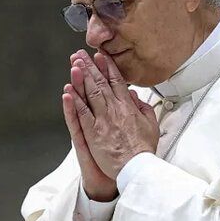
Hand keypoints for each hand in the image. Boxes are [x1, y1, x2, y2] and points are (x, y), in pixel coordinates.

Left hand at [64, 50, 158, 180]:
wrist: (136, 167)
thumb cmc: (143, 150)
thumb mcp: (151, 125)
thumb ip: (143, 108)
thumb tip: (135, 97)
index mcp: (128, 107)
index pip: (116, 81)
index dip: (107, 67)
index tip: (100, 55)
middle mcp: (114, 110)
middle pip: (100, 83)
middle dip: (90, 66)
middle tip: (80, 54)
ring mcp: (102, 120)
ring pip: (90, 93)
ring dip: (81, 77)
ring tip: (74, 64)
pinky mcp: (92, 132)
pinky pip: (81, 113)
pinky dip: (74, 101)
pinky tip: (68, 90)